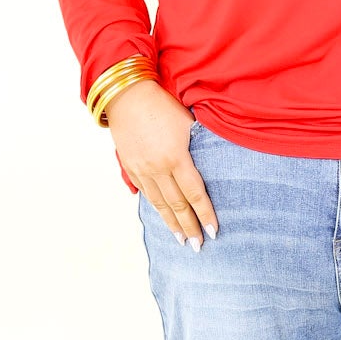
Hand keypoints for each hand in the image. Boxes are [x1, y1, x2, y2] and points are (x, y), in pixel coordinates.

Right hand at [108, 82, 217, 246]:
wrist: (126, 93)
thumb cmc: (163, 104)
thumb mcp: (188, 123)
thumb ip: (199, 147)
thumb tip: (213, 166)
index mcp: (176, 157)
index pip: (195, 194)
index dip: (205, 214)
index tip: (214, 232)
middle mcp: (157, 168)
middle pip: (177, 205)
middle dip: (189, 227)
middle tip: (198, 246)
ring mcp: (141, 169)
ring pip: (159, 203)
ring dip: (171, 223)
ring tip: (181, 239)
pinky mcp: (130, 166)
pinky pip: (145, 193)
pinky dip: (156, 207)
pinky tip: (163, 216)